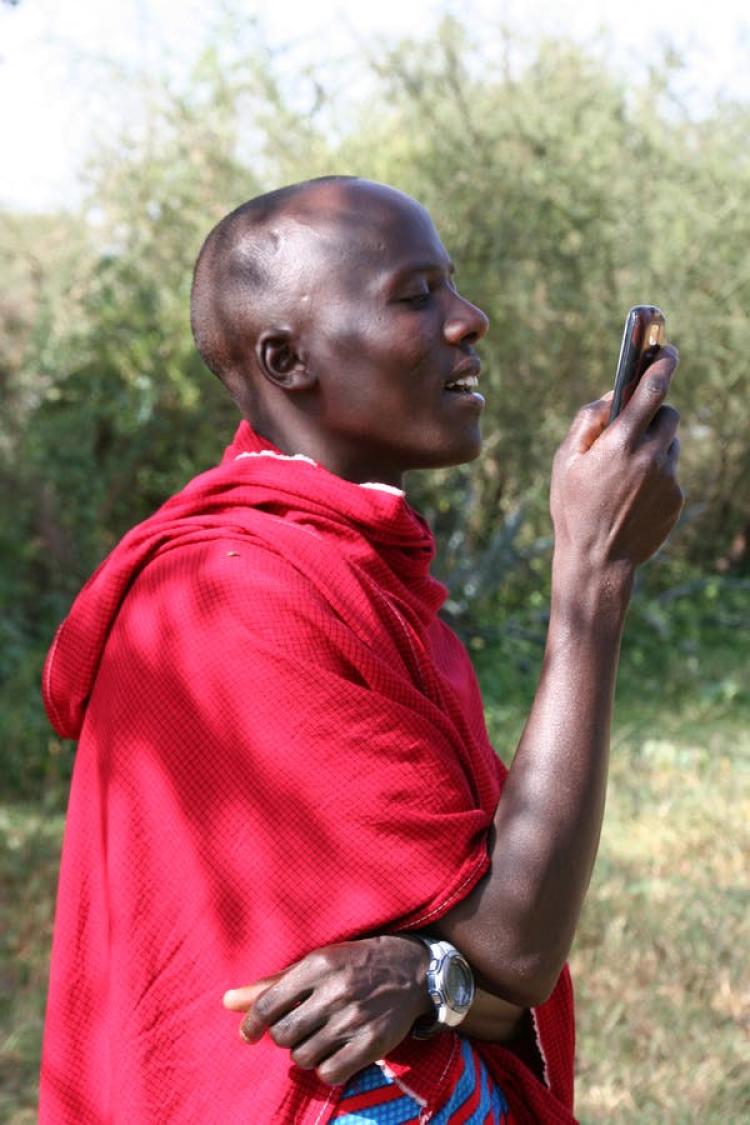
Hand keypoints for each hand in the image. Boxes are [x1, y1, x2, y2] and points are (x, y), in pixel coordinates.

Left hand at [223, 935, 431, 1085]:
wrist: (412, 970)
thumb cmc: (354, 964)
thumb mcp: (316, 963)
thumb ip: (273, 984)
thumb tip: (227, 1002)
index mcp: (318, 965)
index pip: (268, 1003)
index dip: (252, 1024)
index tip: (249, 1034)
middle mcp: (335, 991)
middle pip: (283, 1035)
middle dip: (283, 1037)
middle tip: (296, 1030)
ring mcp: (355, 1019)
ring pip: (303, 1057)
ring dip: (304, 1053)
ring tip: (318, 1038)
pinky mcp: (372, 1044)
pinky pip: (330, 1073)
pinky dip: (326, 1068)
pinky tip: (334, 1052)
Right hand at [550, 346, 682, 575]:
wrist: (598, 561)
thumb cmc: (572, 507)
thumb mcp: (565, 461)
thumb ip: (588, 421)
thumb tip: (613, 394)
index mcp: (620, 443)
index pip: (652, 389)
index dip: (662, 364)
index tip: (667, 350)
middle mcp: (650, 457)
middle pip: (669, 413)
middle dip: (655, 411)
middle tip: (635, 424)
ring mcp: (668, 478)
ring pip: (671, 443)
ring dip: (655, 444)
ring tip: (628, 469)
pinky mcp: (677, 497)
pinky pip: (671, 471)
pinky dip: (656, 473)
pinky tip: (633, 494)